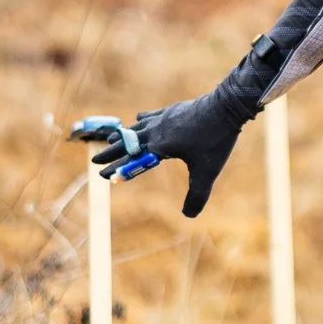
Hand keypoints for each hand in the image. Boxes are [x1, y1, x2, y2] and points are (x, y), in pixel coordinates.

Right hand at [86, 92, 257, 218]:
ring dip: (123, 135)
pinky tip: (139, 119)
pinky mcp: (173, 110)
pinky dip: (140, 121)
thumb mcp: (206, 173)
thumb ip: (196, 195)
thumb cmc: (214, 140)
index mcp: (159, 145)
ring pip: (136, 128)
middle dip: (111, 152)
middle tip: (96, 159)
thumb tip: (188, 216)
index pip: (131, 160)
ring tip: (112, 139)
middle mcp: (156, 130)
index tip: (102, 175)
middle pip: (127, 142)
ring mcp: (164, 118)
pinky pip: (150, 117)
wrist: (226, 107)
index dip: (116, 169)